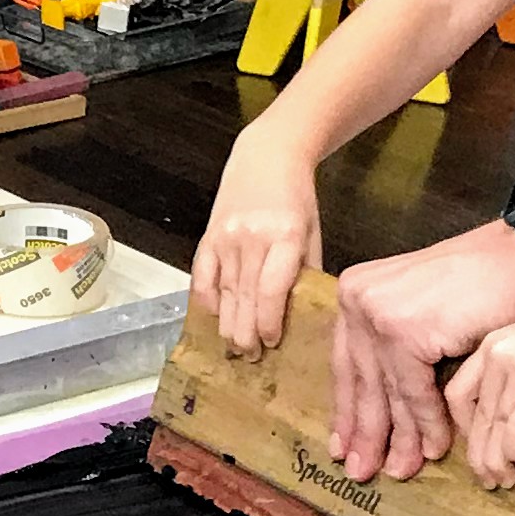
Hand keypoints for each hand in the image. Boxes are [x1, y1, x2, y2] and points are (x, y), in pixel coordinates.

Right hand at [192, 129, 323, 355]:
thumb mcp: (312, 232)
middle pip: (244, 296)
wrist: (267, 157)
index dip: (269, 321)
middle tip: (251, 358)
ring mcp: (225, 237)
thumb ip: (305, 271)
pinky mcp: (208, 236)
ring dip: (227, 324)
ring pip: (223, 291)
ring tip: (234, 348)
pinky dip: (205, 300)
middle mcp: (251, 238)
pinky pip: (201, 276)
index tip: (272, 342)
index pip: (271, 289)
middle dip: (246, 333)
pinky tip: (212, 318)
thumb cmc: (297, 199)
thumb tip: (302, 314)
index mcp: (284, 237)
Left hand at [326, 220, 514, 480]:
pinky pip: (414, 392)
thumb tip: (377, 400)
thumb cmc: (485, 283)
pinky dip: (427, 424)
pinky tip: (435, 448)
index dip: (347, 408)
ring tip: (401, 470)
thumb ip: (395, 341)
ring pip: (386, 390)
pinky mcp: (406, 331)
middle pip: (360, 379)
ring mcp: (379, 312)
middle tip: (364, 472)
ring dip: (398, 437)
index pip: (346, 361)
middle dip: (366, 431)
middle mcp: (358, 297)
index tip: (344, 445)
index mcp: (356, 289)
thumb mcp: (423, 308)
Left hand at [443, 288, 514, 489]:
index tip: (476, 449)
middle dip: (478, 454)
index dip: (464, 429)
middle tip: (488, 479)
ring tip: (504, 480)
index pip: (458, 393)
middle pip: (474, 415)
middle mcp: (499, 352)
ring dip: (495, 461)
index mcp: (495, 342)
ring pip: (494, 427)